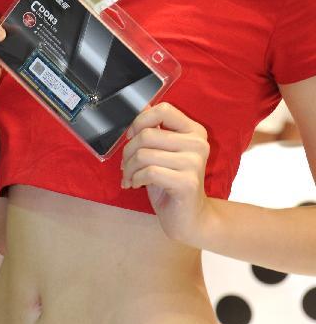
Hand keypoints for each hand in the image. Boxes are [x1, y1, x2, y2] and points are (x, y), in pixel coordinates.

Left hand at [121, 102, 211, 244]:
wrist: (189, 217)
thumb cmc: (171, 182)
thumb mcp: (162, 152)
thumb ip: (155, 129)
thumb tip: (141, 106)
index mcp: (194, 131)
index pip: (163, 109)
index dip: (140, 121)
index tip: (131, 136)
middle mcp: (198, 143)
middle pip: (147, 134)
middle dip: (128, 152)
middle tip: (126, 166)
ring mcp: (195, 163)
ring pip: (144, 154)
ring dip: (129, 168)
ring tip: (130, 177)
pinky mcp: (188, 182)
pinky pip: (149, 172)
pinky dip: (135, 179)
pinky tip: (137, 184)